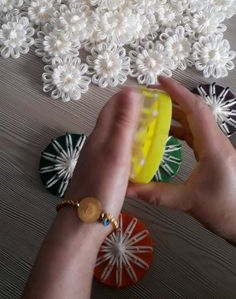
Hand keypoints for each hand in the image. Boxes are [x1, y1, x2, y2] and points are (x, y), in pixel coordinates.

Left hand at [65, 87, 140, 234]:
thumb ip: (123, 122)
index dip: (126, 95)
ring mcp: (98, 159)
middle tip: (154, 110)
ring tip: (151, 129)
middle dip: (130, 110)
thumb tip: (129, 90)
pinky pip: (117, 152)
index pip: (111, 106)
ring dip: (131, 128)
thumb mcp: (116, 150)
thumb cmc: (103, 185)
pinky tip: (139, 155)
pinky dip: (129, 146)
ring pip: (115, 136)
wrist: (84, 221)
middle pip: (112, 119)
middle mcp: (96, 143)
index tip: (147, 91)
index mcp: (100, 134)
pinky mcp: (101, 172)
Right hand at [127, 76, 235, 243]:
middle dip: (173, 97)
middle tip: (150, 93)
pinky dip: (181, 127)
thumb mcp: (189, 202)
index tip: (160, 80)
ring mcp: (218, 147)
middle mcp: (217, 142)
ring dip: (177, 112)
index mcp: (213, 147)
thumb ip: (157, 194)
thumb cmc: (224, 211)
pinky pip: (197, 133)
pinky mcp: (216, 153)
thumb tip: (128, 189)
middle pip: (195, 110)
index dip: (177, 92)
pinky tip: (167, 132)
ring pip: (196, 121)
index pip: (195, 110)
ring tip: (154, 110)